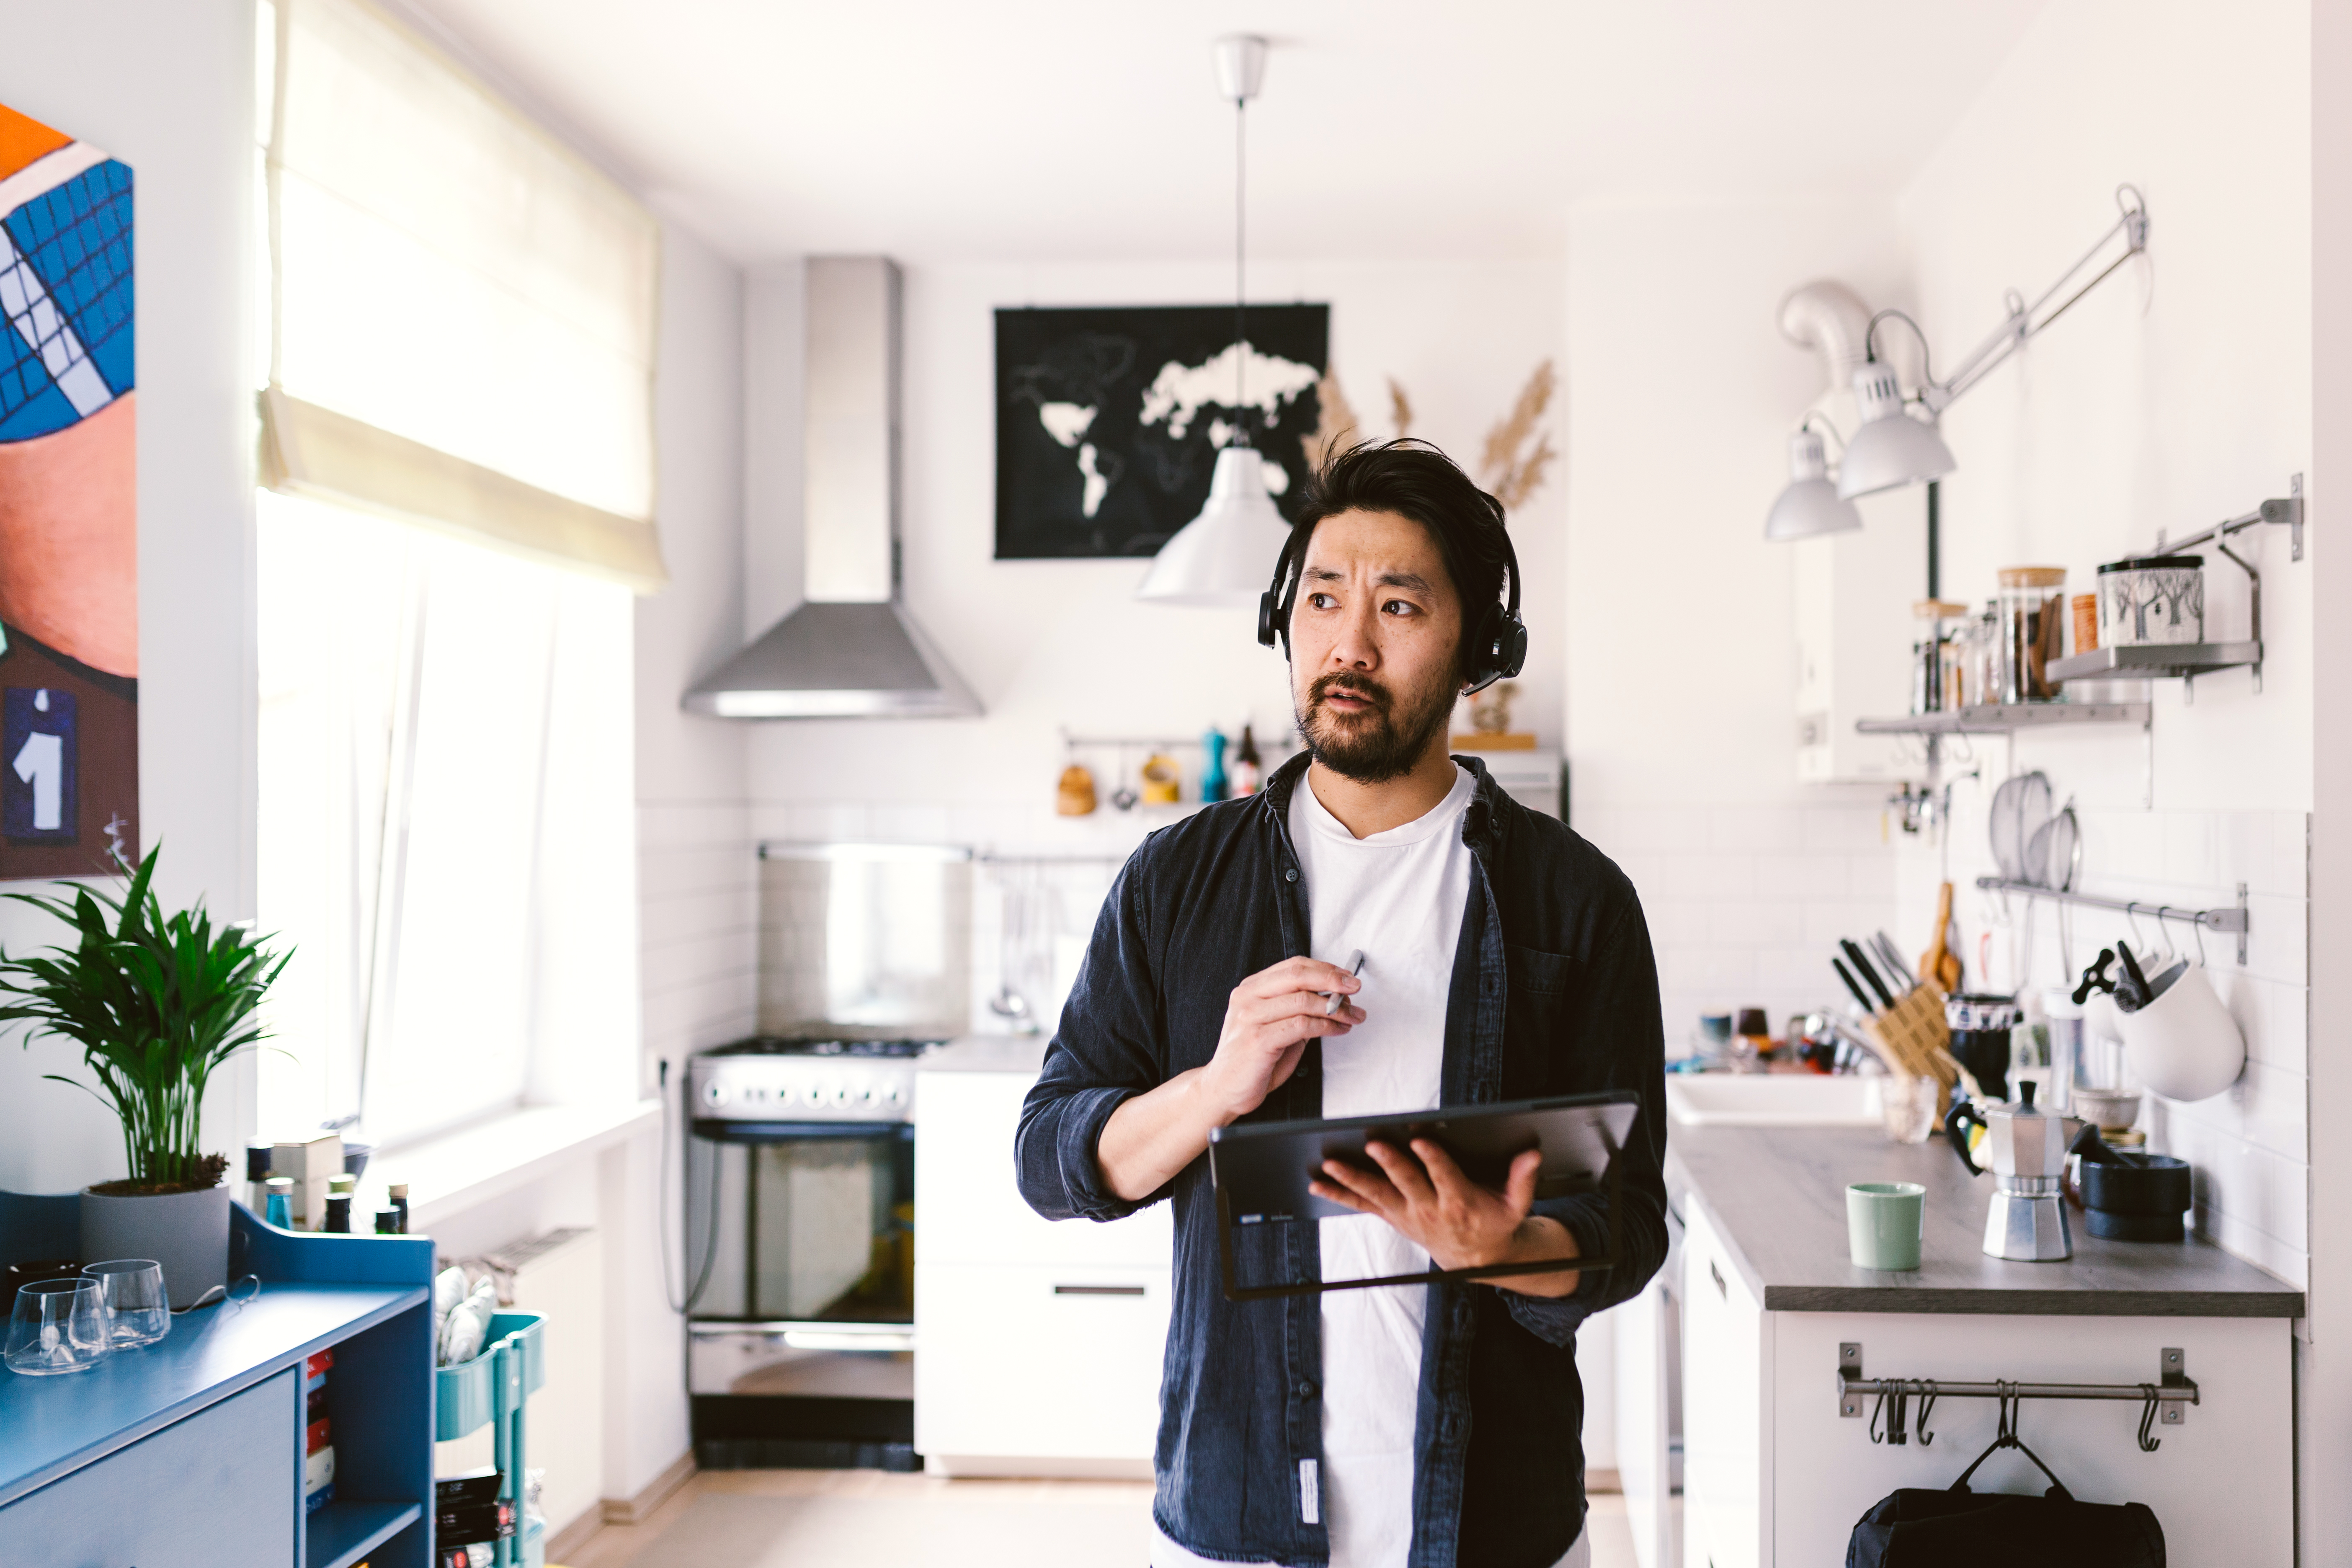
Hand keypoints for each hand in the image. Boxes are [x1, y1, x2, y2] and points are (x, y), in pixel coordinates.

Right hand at [1197, 956, 1364, 1124]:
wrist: (1223, 1089)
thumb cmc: (1252, 1059)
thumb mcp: (1276, 1025)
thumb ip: (1298, 1009)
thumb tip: (1335, 998)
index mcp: (1251, 988)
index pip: (1293, 966)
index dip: (1325, 969)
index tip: (1347, 977)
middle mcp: (1248, 997)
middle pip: (1298, 975)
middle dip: (1333, 979)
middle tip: (1355, 988)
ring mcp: (1250, 1017)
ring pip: (1303, 1001)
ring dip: (1336, 1008)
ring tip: (1352, 1016)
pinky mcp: (1258, 1039)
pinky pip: (1301, 1025)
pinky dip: (1326, 1026)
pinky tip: (1337, 1030)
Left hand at [1311, 1139, 1579, 1296]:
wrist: (1477, 1260)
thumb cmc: (1495, 1224)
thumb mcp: (1517, 1205)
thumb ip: (1523, 1179)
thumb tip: (1532, 1154)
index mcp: (1459, 1200)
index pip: (1445, 1176)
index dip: (1434, 1159)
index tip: (1421, 1141)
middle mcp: (1429, 1208)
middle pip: (1407, 1183)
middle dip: (1390, 1164)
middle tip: (1374, 1145)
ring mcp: (1407, 1214)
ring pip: (1377, 1195)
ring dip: (1353, 1180)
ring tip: (1331, 1166)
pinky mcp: (1393, 1216)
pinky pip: (1363, 1205)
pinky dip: (1340, 1195)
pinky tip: (1319, 1184)